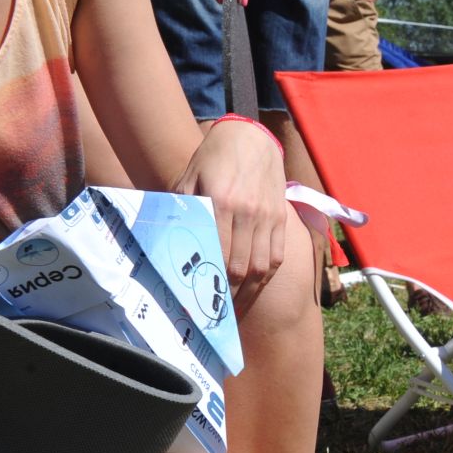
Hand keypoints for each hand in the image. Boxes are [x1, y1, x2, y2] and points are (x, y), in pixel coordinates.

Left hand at [178, 119, 290, 313]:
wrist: (252, 139)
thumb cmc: (213, 160)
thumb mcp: (189, 179)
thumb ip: (183, 210)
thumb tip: (170, 243)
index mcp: (222, 202)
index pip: (217, 253)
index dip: (210, 281)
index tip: (199, 300)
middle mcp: (249, 213)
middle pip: (240, 266)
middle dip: (228, 295)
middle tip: (215, 313)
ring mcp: (269, 217)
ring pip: (262, 267)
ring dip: (248, 292)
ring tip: (234, 307)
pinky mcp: (281, 219)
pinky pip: (277, 256)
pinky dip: (266, 277)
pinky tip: (254, 287)